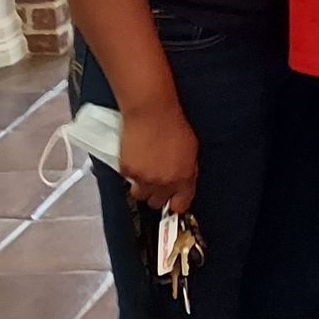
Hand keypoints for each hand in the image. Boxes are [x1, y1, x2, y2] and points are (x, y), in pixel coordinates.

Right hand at [119, 99, 198, 213]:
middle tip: (156, 181)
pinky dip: (131, 172)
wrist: (151, 113)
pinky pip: (128, 180)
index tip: (173, 202)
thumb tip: (183, 181)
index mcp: (183, 178)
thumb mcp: (191, 150)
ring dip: (142, 187)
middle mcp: (164, 183)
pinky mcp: (127, 171)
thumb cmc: (173, 126)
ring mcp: (144, 179)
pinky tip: (135, 158)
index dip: (176, 204)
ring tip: (144, 171)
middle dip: (157, 194)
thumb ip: (187, 171)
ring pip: (140, 195)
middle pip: (157, 203)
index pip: (180, 205)